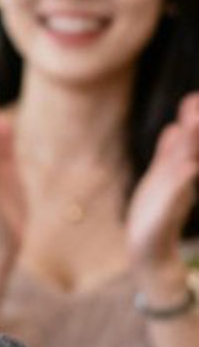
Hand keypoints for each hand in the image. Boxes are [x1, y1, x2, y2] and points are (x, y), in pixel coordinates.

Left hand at [128, 92, 198, 277]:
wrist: (151, 248)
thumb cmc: (157, 211)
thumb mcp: (162, 178)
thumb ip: (169, 153)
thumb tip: (173, 127)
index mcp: (178, 167)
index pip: (188, 138)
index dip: (192, 117)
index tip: (193, 98)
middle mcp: (180, 177)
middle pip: (190, 145)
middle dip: (194, 125)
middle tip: (194, 101)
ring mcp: (175, 194)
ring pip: (184, 165)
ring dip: (189, 144)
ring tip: (191, 122)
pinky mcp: (167, 213)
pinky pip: (176, 195)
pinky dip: (182, 182)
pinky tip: (188, 169)